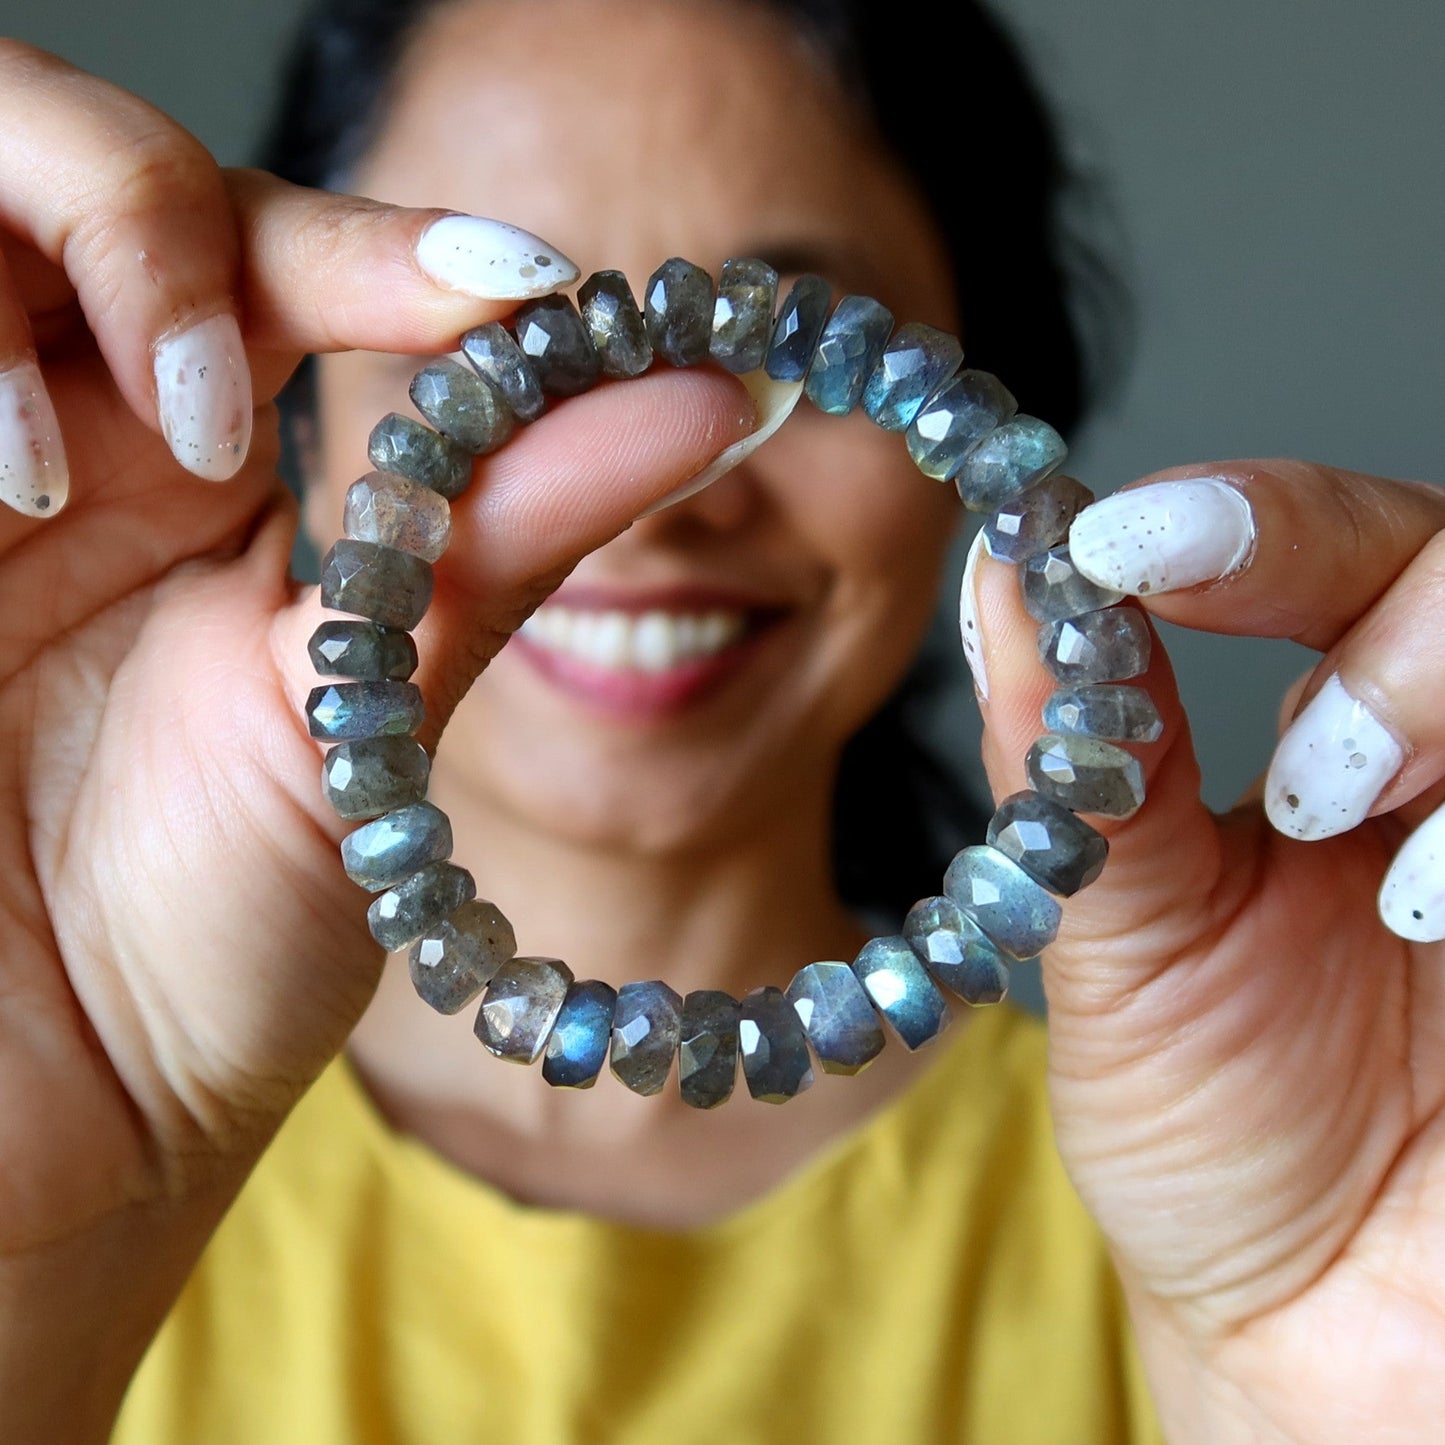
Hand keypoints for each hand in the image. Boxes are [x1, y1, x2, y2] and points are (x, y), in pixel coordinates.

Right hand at [0, 41, 751, 1434]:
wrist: (62, 1107)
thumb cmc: (222, 939)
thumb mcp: (379, 717)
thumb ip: (509, 537)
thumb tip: (708, 402)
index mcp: (220, 487)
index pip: (290, 263)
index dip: (390, 247)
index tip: (515, 290)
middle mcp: (87, 448)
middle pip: (116, 185)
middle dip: (172, 226)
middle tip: (227, 381)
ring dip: (75, 270)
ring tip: (148, 441)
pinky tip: (8, 485)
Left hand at [973, 461, 1444, 1439]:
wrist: (1315, 1331)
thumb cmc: (1222, 1140)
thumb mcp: (1120, 937)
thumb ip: (1077, 759)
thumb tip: (1002, 579)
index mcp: (1351, 749)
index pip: (1339, 556)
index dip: (1253, 518)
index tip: (1118, 539)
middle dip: (1356, 578)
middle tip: (1233, 641)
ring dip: (1439, 684)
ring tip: (1336, 800)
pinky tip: (1424, 896)